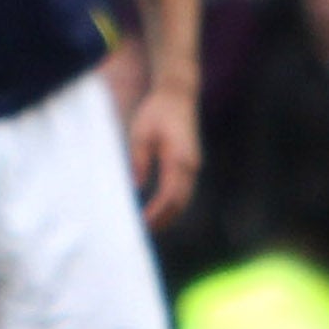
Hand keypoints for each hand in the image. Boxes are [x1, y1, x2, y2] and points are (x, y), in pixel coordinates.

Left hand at [127, 82, 199, 227]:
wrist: (178, 96)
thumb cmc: (157, 112)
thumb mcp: (141, 134)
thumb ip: (139, 161)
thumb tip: (135, 187)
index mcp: (179, 159)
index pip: (170, 195)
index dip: (157, 213)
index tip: (142, 224)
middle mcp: (191, 166)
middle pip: (180, 202)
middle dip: (163, 220)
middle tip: (142, 233)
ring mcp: (193, 166)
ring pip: (183, 199)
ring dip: (168, 214)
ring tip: (148, 227)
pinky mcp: (190, 164)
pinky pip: (183, 190)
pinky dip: (172, 204)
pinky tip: (158, 211)